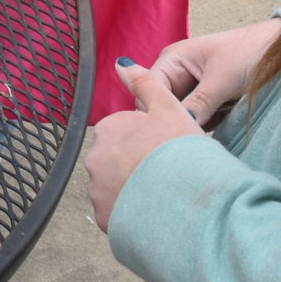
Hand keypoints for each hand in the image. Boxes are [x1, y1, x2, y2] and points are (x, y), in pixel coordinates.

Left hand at [87, 58, 207, 231]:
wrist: (186, 200)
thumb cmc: (180, 151)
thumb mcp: (168, 109)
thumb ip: (145, 84)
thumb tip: (122, 63)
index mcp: (108, 130)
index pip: (122, 132)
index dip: (147, 140)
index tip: (165, 149)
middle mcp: (94, 158)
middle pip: (116, 160)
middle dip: (135, 166)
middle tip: (165, 173)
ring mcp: (97, 190)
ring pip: (115, 188)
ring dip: (132, 191)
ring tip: (161, 195)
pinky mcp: (104, 218)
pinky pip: (117, 214)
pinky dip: (130, 214)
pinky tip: (153, 212)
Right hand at [152, 19, 280, 126]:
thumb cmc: (250, 52)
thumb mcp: (222, 79)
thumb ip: (198, 103)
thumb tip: (177, 124)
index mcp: (172, 60)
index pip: (148, 90)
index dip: (154, 110)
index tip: (170, 130)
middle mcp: (177, 76)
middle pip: (162, 106)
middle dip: (174, 120)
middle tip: (190, 136)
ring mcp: (192, 91)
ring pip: (180, 116)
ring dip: (191, 125)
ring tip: (205, 133)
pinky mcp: (208, 103)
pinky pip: (197, 120)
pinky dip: (205, 126)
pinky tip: (216, 128)